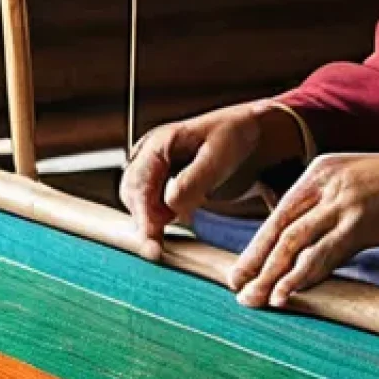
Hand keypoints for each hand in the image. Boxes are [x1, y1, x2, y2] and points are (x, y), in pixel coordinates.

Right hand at [119, 102, 304, 260]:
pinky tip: (175, 221)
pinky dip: (159, 216)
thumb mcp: (219, 155)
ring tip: (169, 232)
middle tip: (157, 248)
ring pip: (139, 201)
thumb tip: (170, 205)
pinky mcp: (159, 178)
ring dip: (150, 220)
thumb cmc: (233, 135)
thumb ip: (194, 180)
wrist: (246, 129)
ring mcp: (151, 166)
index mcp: (158, 141)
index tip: (151, 239)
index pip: (139, 183)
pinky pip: (150, 202)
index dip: (143, 214)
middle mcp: (148, 153)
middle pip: (133, 194)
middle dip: (144, 221)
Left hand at [229, 151, 378, 307]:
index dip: (258, 245)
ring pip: (293, 243)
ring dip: (270, 275)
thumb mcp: (353, 184)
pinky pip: (321, 255)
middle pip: (279, 228)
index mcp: (319, 172)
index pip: (280, 212)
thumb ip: (326, 206)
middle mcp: (324, 184)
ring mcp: (341, 203)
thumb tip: (303, 243)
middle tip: (237, 289)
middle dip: (255, 261)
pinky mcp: (358, 223)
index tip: (241, 271)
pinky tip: (286, 295)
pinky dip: (300, 277)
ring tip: (254, 300)